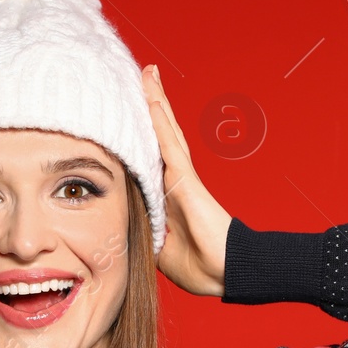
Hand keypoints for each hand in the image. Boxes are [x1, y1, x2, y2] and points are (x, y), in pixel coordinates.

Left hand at [145, 65, 231, 296]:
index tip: (129, 109)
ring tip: (147, 73)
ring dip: (155, 101)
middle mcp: (174, 178)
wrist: (226, 273)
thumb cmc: (199, 266)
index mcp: (166, 193)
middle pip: (159, 133)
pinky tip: (150, 99)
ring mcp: (181, 176)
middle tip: (143, 75)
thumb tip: (122, 227)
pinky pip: (169, 145)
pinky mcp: (185, 181)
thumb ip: (142, 230)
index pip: (151, 154)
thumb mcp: (158, 247)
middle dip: (151, 104)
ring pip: (164, 130)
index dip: (141, 131)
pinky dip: (159, 121)